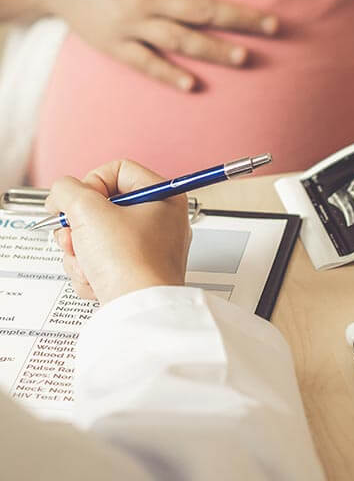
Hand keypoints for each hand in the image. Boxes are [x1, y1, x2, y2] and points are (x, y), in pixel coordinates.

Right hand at [46, 0, 278, 89]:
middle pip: (202, 9)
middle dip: (241, 17)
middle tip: (274, 25)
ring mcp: (131, 24)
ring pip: (179, 39)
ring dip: (213, 49)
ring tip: (243, 57)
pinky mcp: (116, 46)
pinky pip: (145, 63)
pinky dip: (168, 74)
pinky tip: (192, 86)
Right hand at [46, 160, 191, 303]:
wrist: (137, 310)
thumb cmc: (130, 262)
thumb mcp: (87, 210)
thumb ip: (66, 190)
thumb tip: (61, 193)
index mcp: (163, 196)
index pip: (117, 170)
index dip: (90, 183)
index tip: (77, 202)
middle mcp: (161, 221)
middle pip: (101, 207)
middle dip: (79, 226)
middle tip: (74, 235)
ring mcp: (148, 250)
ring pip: (96, 237)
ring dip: (80, 251)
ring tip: (87, 262)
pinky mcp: (135, 274)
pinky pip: (101, 262)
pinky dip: (90, 271)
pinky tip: (96, 279)